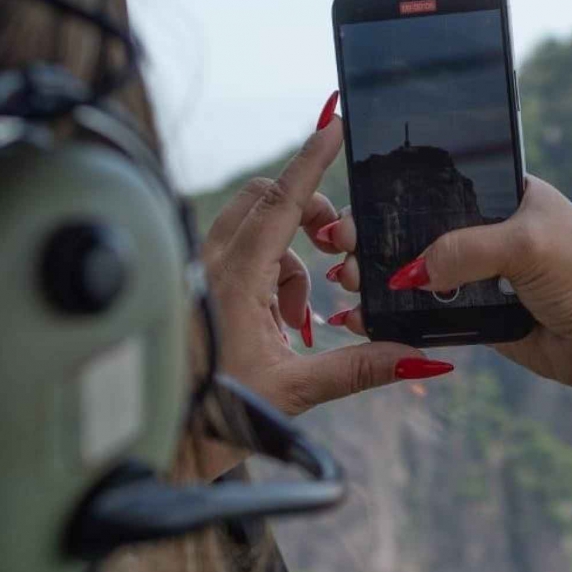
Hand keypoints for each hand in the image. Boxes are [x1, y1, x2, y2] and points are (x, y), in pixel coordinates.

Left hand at [202, 93, 449, 418]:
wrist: (153, 447)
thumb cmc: (214, 418)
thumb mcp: (294, 392)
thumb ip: (359, 368)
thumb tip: (418, 358)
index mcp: (235, 280)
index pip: (282, 203)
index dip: (312, 160)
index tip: (334, 124)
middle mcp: (209, 265)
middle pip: (263, 201)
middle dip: (305, 214)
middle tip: (332, 253)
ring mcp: (197, 273)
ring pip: (250, 230)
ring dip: (287, 259)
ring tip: (299, 320)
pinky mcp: (193, 287)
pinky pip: (236, 256)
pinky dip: (266, 277)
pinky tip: (275, 327)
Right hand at [320, 176, 571, 392]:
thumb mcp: (522, 244)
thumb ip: (462, 250)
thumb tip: (406, 274)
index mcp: (504, 193)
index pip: (436, 188)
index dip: (392, 199)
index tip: (353, 213)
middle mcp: (491, 231)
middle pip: (420, 233)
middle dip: (377, 243)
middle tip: (339, 253)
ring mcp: (485, 276)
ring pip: (423, 276)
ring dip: (383, 281)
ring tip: (345, 286)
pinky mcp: (483, 318)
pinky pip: (435, 315)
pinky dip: (403, 318)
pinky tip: (367, 318)